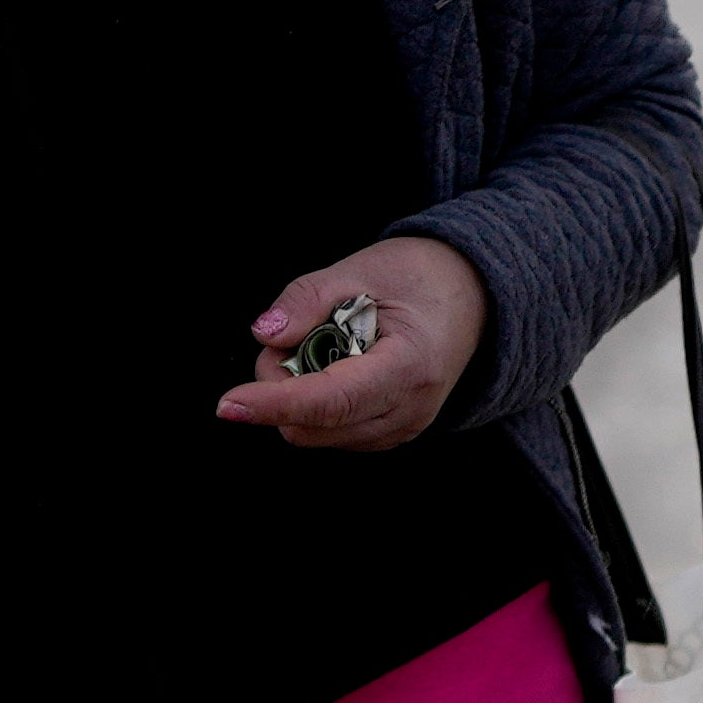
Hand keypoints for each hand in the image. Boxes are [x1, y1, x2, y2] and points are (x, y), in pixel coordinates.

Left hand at [221, 233, 482, 450]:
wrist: (474, 298)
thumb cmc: (418, 277)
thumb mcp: (361, 268)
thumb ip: (308, 298)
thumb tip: (263, 334)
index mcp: (410, 366)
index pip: (331, 400)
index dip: (275, 403)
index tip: (228, 403)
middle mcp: (409, 411)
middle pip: (312, 424)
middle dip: (281, 384)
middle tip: (296, 331)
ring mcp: (403, 429)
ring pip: (315, 433)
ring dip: (296, 394)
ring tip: (325, 343)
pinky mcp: (390, 434)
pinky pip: (329, 432)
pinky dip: (314, 402)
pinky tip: (337, 365)